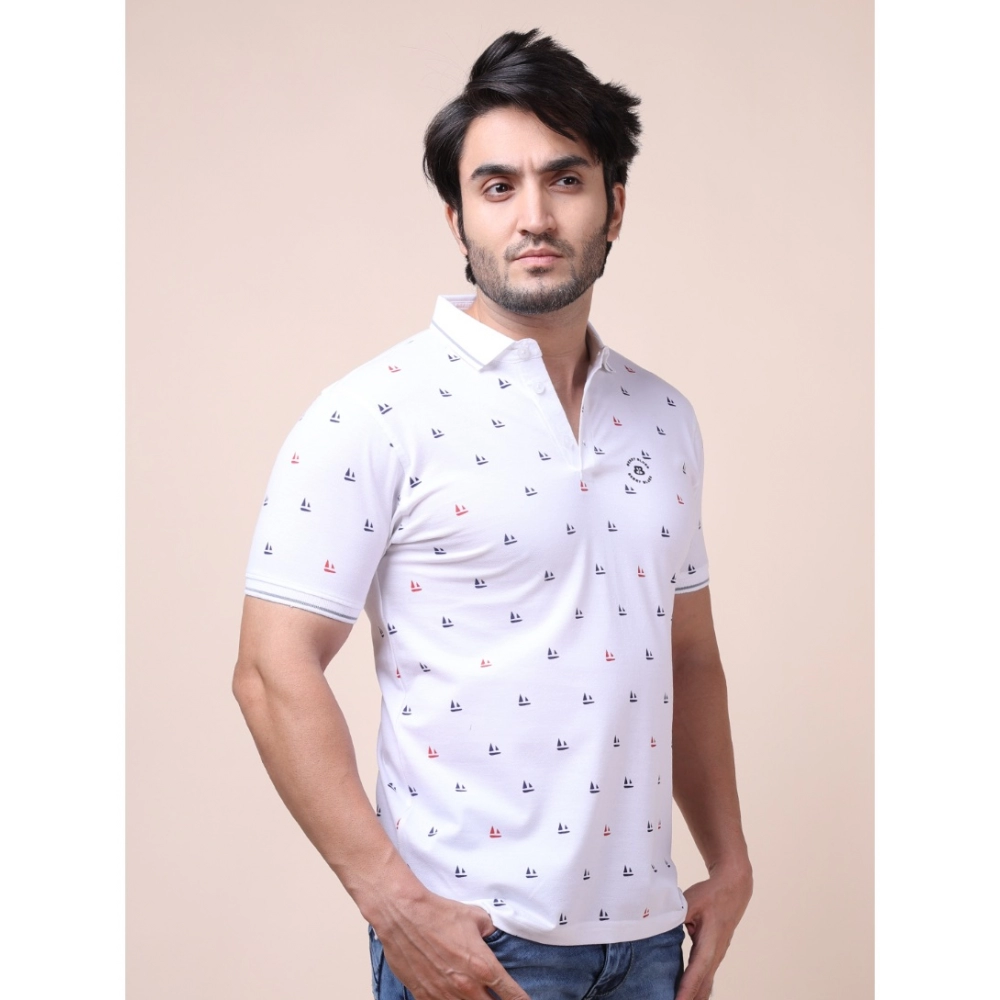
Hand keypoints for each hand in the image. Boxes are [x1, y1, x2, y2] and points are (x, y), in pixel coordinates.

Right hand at [371, 890, 531, 999]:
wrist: (403, 915)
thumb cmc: (438, 913)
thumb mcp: (474, 916)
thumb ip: (489, 931)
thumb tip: (492, 936)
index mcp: (483, 966)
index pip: (511, 994)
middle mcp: (466, 985)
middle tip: (498, 998)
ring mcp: (444, 994)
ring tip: (474, 995)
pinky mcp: (424, 995)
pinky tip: (452, 997)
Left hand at [675, 864, 751, 999]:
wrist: (734, 890)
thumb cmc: (711, 895)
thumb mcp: (691, 900)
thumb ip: (675, 914)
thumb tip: (655, 923)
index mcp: (710, 942)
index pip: (696, 971)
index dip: (686, 989)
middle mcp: (715, 955)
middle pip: (702, 986)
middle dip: (689, 999)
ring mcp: (716, 957)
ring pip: (704, 985)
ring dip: (693, 996)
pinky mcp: (713, 956)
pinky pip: (704, 978)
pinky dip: (695, 990)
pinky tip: (685, 997)